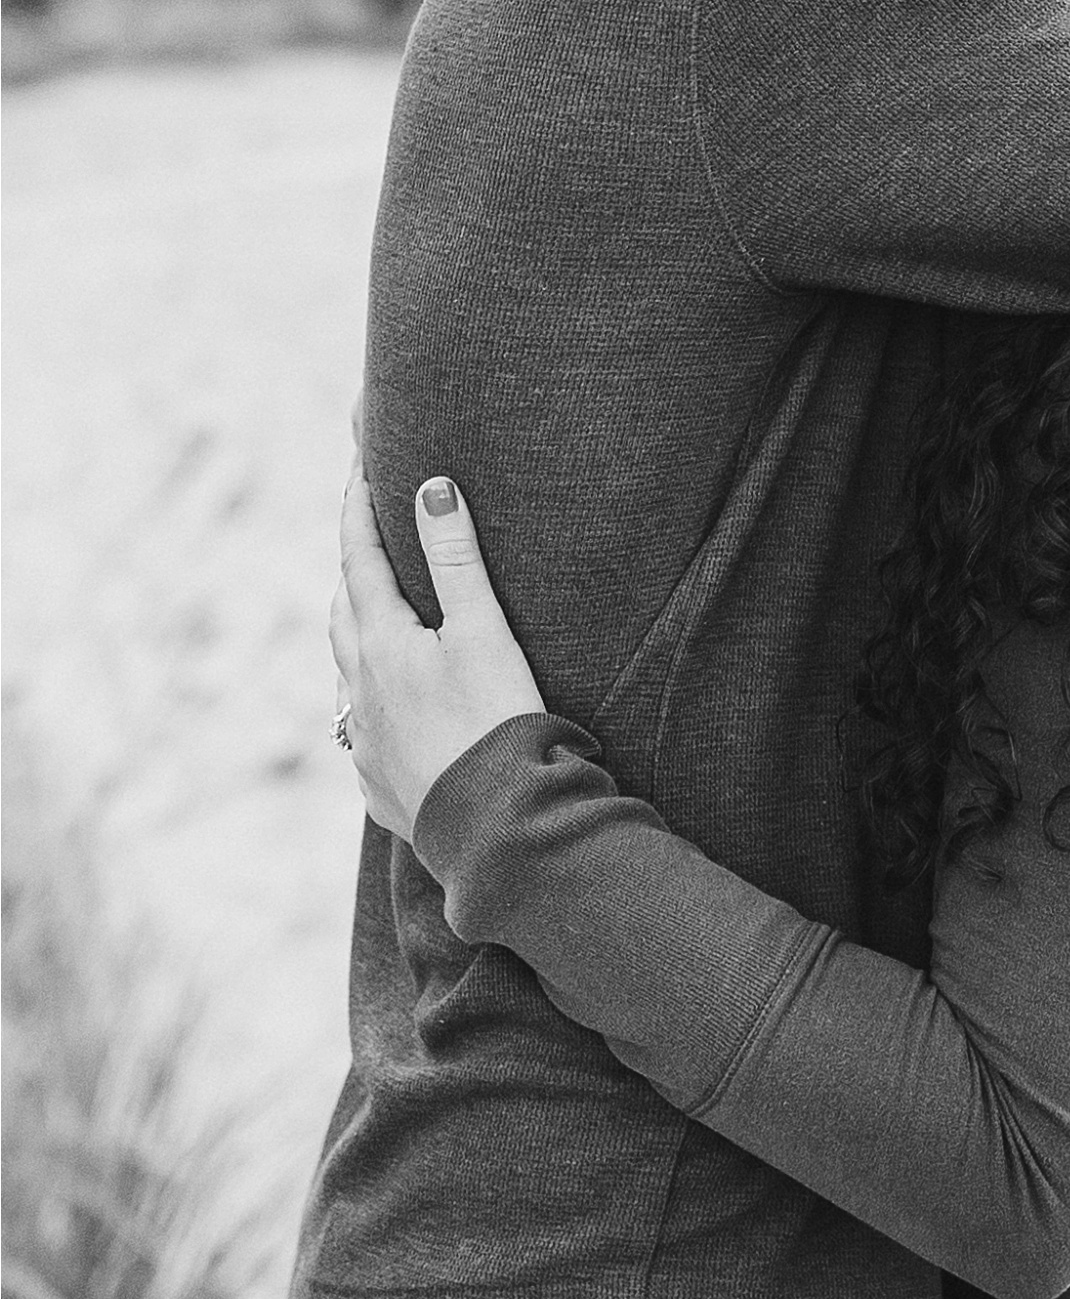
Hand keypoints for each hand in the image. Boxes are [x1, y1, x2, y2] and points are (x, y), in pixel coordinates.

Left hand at [331, 445, 545, 843]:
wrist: (497, 830)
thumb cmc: (496, 725)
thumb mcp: (484, 632)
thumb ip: (456, 559)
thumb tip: (430, 487)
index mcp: (381, 645)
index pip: (359, 559)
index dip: (359, 509)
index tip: (360, 468)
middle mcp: (359, 692)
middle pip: (342, 613)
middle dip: (352, 569)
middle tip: (366, 537)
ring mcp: (364, 743)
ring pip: (345, 671)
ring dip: (354, 633)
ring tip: (369, 614)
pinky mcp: (379, 785)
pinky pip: (360, 728)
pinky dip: (368, 698)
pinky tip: (386, 707)